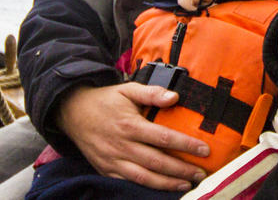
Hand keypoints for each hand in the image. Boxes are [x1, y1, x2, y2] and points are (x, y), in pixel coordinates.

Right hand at [57, 82, 209, 191]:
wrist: (72, 113)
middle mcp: (122, 145)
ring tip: (187, 184)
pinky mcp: (107, 170)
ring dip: (167, 183)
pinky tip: (163, 188)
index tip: (204, 150)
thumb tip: (175, 97)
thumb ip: (151, 93)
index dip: (185, 145)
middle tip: (201, 173)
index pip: (163, 137)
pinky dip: (147, 187)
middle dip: (181, 169)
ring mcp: (113, 161)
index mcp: (130, 125)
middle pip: (157, 162)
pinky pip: (130, 182)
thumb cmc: (105, 100)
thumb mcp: (127, 90)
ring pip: (144, 177)